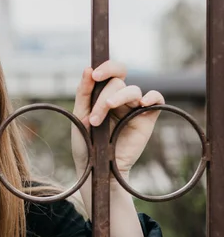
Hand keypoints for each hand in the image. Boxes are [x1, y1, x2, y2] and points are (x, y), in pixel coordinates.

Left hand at [71, 61, 164, 177]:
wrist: (97, 168)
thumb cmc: (86, 144)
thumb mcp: (79, 116)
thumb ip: (84, 93)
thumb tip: (88, 69)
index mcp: (104, 94)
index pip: (111, 72)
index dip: (106, 68)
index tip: (95, 75)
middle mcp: (121, 98)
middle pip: (117, 83)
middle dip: (102, 99)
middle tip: (93, 121)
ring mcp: (134, 107)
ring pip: (132, 90)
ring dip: (117, 100)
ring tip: (100, 121)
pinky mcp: (146, 118)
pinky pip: (157, 99)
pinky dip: (152, 97)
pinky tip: (142, 104)